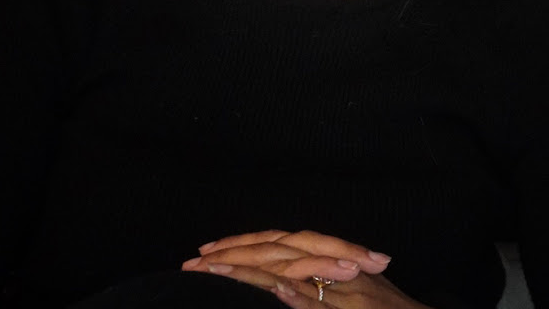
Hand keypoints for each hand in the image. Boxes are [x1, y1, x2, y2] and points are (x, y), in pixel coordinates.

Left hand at [181, 229, 430, 307]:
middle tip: (194, 262)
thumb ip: (316, 288)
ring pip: (293, 270)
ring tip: (213, 269)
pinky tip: (272, 289)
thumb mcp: (352, 294)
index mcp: (330, 261)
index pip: (279, 246)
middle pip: (278, 251)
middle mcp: (334, 266)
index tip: (208, 251)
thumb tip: (281, 287)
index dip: (243, 245)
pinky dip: (298, 293)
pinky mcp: (353, 307)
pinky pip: (321, 300)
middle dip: (234, 254)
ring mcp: (344, 287)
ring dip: (252, 269)